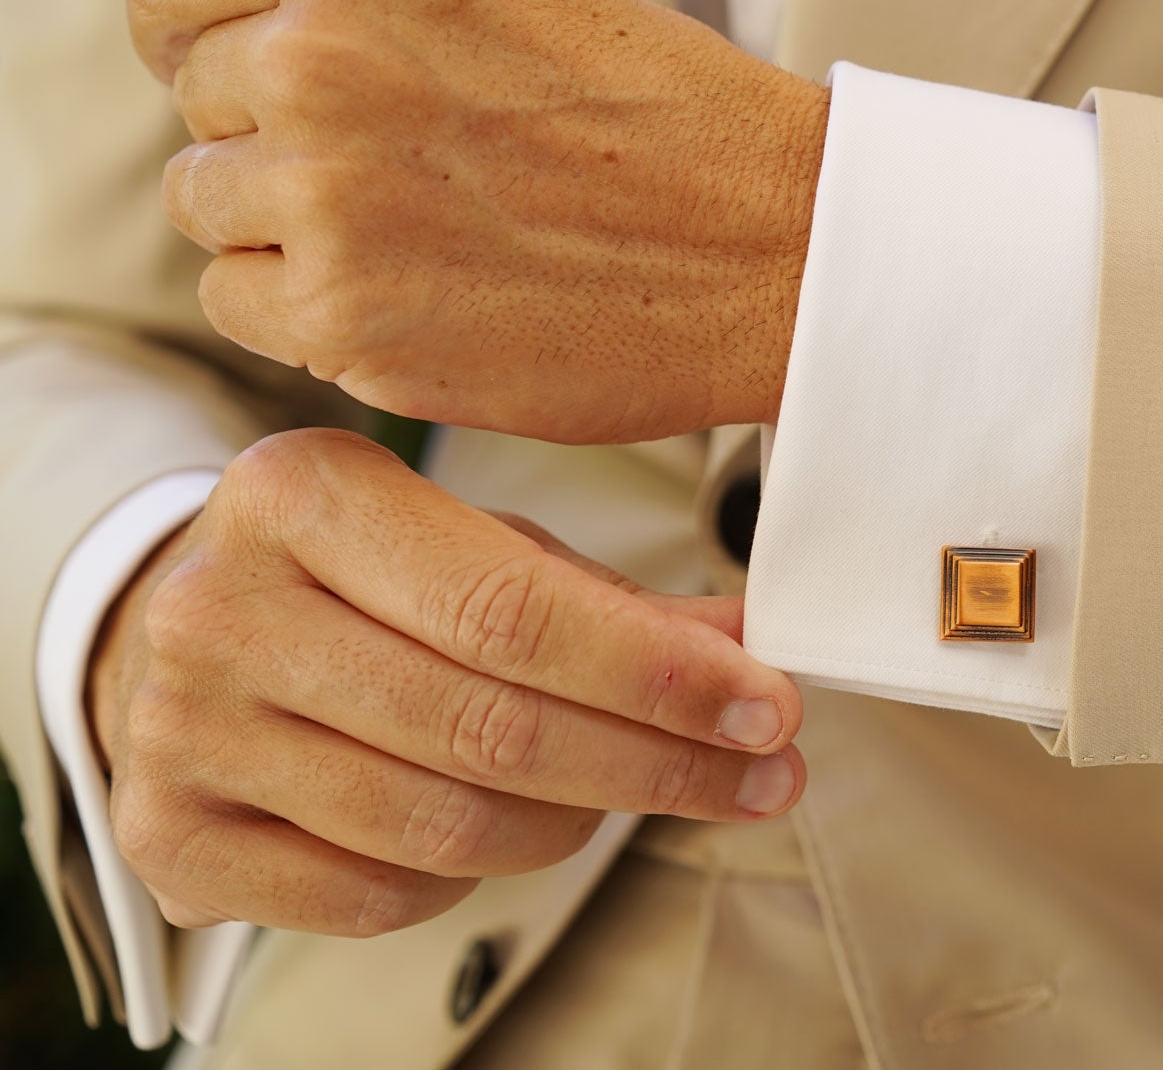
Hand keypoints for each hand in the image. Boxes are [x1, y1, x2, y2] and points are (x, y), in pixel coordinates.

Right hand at [88, 428, 803, 936]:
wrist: (182, 634)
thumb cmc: (363, 581)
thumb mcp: (479, 550)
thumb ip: (612, 602)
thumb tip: (752, 646)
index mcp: (302, 491)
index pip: (512, 609)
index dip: (657, 675)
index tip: (768, 709)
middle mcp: (222, 605)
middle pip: (487, 724)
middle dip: (654, 763)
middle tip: (760, 777)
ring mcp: (180, 727)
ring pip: (440, 823)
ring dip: (575, 822)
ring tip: (631, 794)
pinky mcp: (170, 834)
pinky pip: (376, 894)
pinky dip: (470, 879)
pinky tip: (506, 829)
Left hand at [122, 0, 828, 444]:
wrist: (771, 248)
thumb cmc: (653, 108)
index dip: (214, 31)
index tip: (281, 71)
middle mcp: (317, 55)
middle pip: (196, 101)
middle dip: (280, 131)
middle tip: (423, 157)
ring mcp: (323, 195)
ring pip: (209, 208)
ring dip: (290, 224)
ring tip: (430, 226)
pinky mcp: (343, 319)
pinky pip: (242, 307)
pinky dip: (312, 309)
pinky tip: (421, 289)